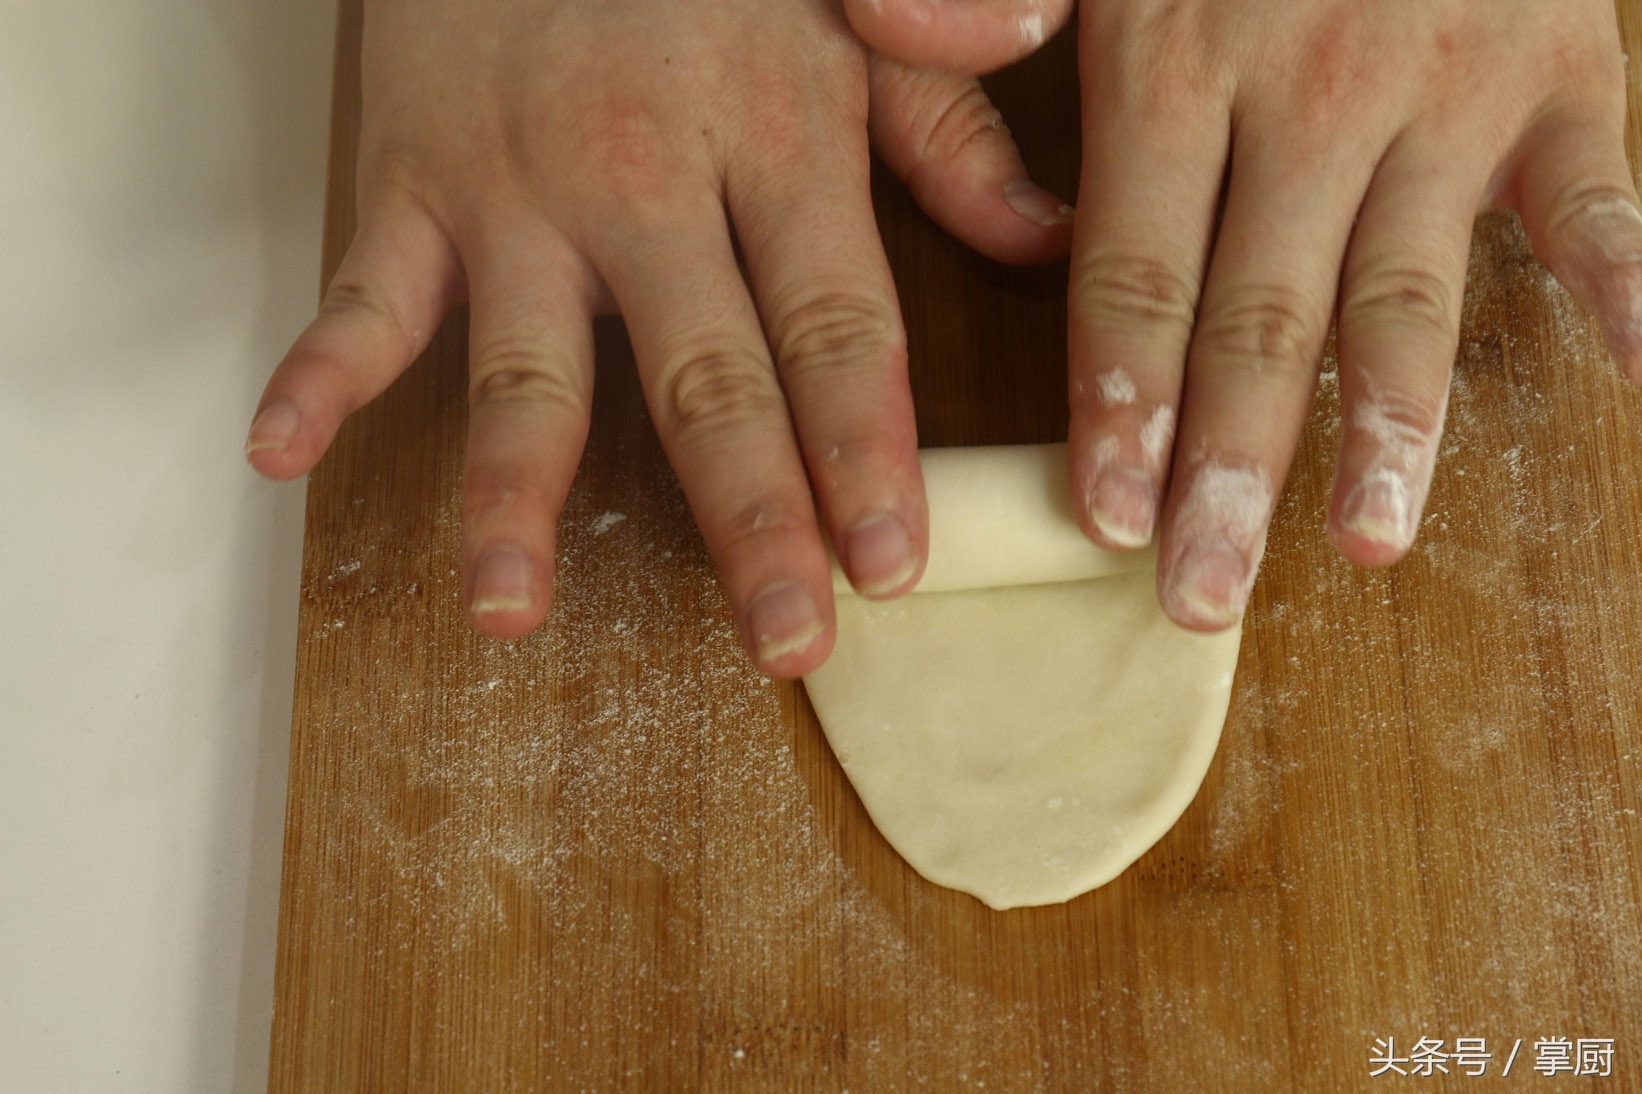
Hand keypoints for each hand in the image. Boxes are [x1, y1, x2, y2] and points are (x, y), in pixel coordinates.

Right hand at [245, 0, 1073, 675]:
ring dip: (513, 494)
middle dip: (750, 518)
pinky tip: (283, 452)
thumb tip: (1048, 237)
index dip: (867, 452)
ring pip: (527, 366)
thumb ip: (949, 121)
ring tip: (511, 609)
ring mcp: (520, 191)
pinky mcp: (413, 181)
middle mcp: (650, 181)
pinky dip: (317, 367)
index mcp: (779, 139)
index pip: (837, 325)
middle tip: (785, 645)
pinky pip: (361, 288)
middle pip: (707, 379)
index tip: (895, 565)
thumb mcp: (853, 5)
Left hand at [847, 0, 1641, 629]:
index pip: (1135, 269)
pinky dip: (1623, 280)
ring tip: (1364, 545)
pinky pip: (1600, 193)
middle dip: (1229, 468)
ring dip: (1390, 431)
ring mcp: (1444, 86)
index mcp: (1174, 59)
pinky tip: (1628, 372)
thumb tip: (908, 37)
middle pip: (1259, 317)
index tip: (1105, 518)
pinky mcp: (1561, 67)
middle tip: (1201, 595)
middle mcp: (1310, 91)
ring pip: (1408, 292)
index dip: (1118, 401)